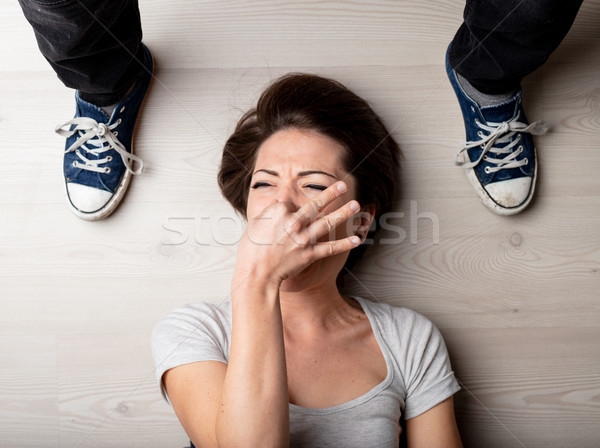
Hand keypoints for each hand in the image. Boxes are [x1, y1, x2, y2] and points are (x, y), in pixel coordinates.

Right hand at [233, 181, 360, 286]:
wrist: (256, 272)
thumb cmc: (251, 249)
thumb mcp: (255, 223)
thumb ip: (270, 212)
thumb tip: (279, 204)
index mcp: (280, 212)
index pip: (291, 205)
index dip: (290, 210)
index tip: (286, 218)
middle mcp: (294, 222)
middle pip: (316, 204)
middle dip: (332, 193)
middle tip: (343, 184)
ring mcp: (304, 238)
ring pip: (328, 222)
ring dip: (343, 213)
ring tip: (356, 205)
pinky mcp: (310, 254)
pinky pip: (330, 248)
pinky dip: (344, 244)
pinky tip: (357, 239)